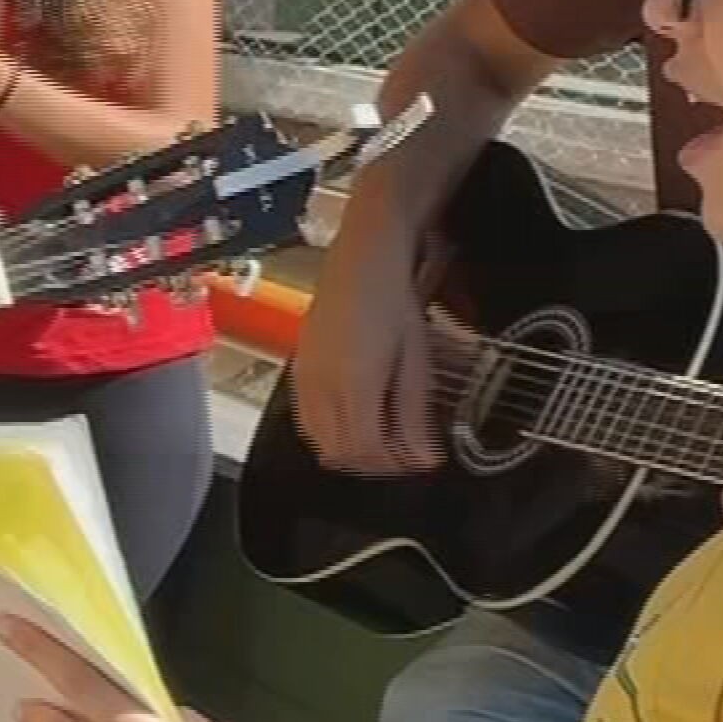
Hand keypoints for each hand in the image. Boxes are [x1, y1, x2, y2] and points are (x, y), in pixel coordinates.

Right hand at [287, 222, 443, 474]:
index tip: (423, 460)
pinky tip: (356, 423)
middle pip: (342, 453)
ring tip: (385, 442)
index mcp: (353, 385)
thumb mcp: (417, 358)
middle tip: (407, 455)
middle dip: (377, 463)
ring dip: (353, 453)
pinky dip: (332, 436)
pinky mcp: (299, 370)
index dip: (396, 464)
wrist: (363, 257)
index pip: (366, 450)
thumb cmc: (392, 297)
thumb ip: (414, 412)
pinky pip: (308, 422)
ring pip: (322, 443)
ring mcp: (305, 380)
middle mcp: (321, 387)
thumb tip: (423, 456)